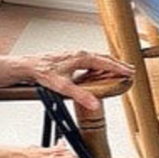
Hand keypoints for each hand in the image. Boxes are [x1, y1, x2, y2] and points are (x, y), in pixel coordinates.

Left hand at [16, 50, 132, 113]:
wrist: (29, 66)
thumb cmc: (43, 72)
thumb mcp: (63, 86)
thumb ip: (81, 95)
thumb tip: (95, 103)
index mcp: (82, 58)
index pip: (106, 63)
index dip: (119, 68)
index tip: (130, 72)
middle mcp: (80, 54)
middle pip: (104, 58)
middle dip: (117, 64)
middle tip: (129, 70)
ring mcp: (76, 55)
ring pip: (97, 59)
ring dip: (108, 64)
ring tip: (118, 70)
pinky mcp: (71, 59)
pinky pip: (90, 61)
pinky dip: (99, 65)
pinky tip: (98, 71)